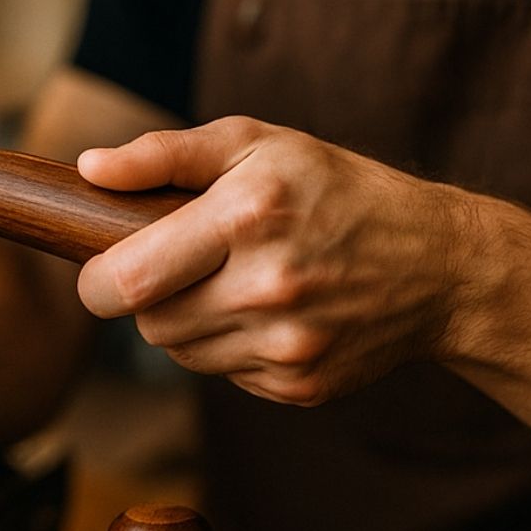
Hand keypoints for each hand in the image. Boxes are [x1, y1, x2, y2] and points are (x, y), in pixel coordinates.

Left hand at [75, 116, 480, 406]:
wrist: (440, 264)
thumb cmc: (336, 190)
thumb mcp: (257, 144)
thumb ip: (164, 155)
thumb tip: (90, 171)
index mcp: (247, 217)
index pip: (126, 281)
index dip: (97, 282)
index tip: (104, 268)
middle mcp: (268, 287)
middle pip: (149, 323)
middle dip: (149, 296)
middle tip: (182, 265)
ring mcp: (288, 345)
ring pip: (182, 353)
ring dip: (190, 322)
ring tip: (234, 282)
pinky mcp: (301, 386)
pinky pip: (226, 375)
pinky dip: (233, 347)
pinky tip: (272, 313)